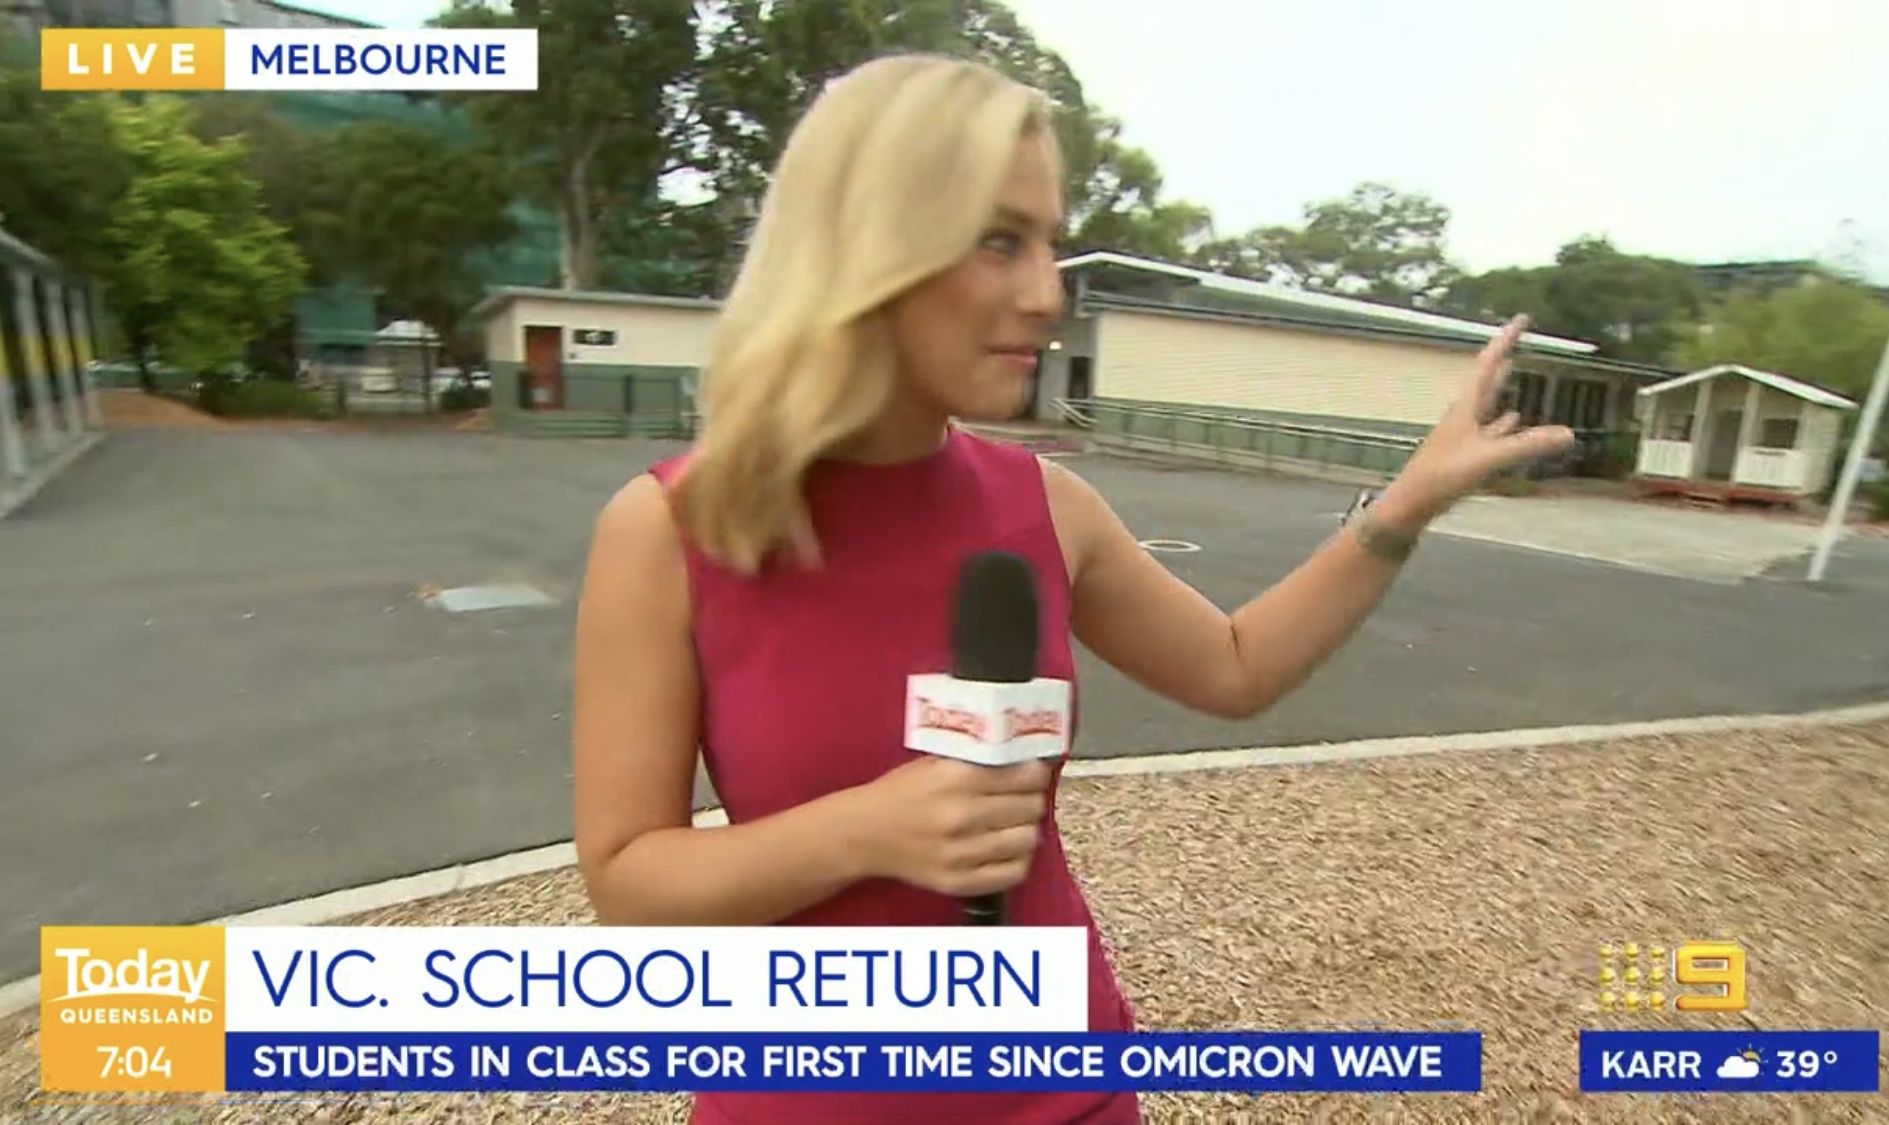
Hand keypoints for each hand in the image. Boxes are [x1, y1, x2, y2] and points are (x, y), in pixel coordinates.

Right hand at [845, 756, 1052, 897]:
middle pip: (1031, 807)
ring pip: (1028, 840)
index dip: (1036, 773)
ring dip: (1026, 829)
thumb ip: (977, 761)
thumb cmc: (901, 792)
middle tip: (1023, 798)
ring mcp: (962, 854)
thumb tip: (1024, 760)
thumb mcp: (935, 763)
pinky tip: (1006, 849)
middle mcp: (962, 816)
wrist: (864, 834)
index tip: (1033, 774)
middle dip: (1032, 799)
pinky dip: (1017, 859)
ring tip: (1013, 824)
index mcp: (957, 779)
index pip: (1026, 776)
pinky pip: (1014, 873)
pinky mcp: (959, 882)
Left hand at [1373, 315, 1577, 532]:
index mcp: (1465, 406)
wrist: (1410, 504)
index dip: (1506, 340)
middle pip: (1486, 378)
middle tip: (1517, 338)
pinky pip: (1489, 430)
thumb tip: (1570, 434)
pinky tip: (1511, 420)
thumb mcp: (1488, 459)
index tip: (1522, 319)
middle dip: (1503, 357)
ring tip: (1512, 369)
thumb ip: (1528, 446)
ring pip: (1487, 402)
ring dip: (1500, 385)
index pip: (1489, 363)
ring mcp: (1462, 434)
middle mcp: (1463, 414)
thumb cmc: (1441, 477)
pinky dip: (1503, 422)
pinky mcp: (1463, 453)